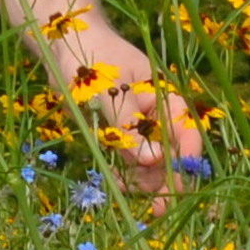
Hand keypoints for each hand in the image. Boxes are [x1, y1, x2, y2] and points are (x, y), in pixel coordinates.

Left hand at [48, 26, 203, 197]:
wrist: (64, 42)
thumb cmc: (91, 58)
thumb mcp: (108, 92)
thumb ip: (127, 128)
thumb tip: (152, 161)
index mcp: (163, 95)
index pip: (185, 128)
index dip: (186, 155)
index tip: (182, 179)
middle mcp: (154, 112)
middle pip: (169, 150)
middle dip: (167, 178)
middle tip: (163, 207)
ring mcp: (136, 123)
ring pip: (149, 159)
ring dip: (147, 181)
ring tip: (145, 205)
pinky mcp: (117, 132)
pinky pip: (128, 157)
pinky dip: (127, 173)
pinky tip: (123, 187)